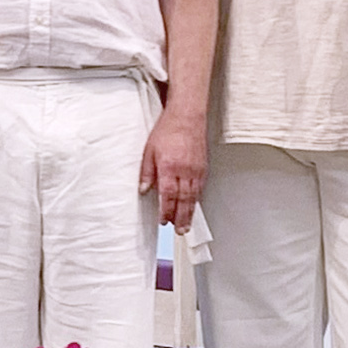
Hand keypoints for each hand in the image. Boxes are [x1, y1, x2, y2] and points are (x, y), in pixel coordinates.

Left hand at [140, 106, 208, 232]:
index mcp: (169, 167)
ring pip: (194, 196)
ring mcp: (196, 170)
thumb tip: (144, 190)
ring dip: (190, 213)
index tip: (163, 221)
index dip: (166, 211)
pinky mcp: (203, 167)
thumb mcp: (148, 151)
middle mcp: (184, 171)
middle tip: (179, 231)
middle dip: (181, 218)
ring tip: (186, 226)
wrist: (187, 117)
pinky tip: (193, 206)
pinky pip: (200, 187)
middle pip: (183, 200)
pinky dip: (196, 199)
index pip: (168, 195)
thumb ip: (146, 172)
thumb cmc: (167, 130)